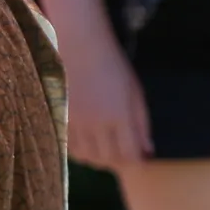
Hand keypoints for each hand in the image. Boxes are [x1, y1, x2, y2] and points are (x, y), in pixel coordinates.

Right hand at [62, 34, 150, 171]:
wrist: (81, 47)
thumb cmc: (114, 67)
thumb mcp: (135, 93)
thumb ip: (142, 124)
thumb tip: (148, 150)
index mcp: (120, 115)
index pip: (130, 155)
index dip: (137, 160)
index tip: (140, 157)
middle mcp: (97, 122)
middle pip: (108, 159)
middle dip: (118, 162)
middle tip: (123, 155)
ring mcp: (76, 121)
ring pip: (87, 156)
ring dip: (98, 159)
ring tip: (105, 150)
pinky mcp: (61, 117)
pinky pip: (70, 147)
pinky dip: (80, 151)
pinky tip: (88, 143)